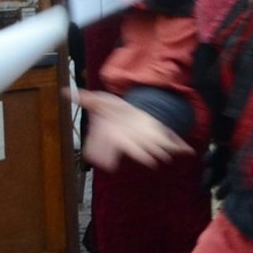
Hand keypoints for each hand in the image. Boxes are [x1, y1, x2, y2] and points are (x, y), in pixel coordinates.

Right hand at [72, 89, 191, 170]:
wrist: (134, 113)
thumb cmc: (115, 112)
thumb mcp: (101, 102)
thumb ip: (85, 99)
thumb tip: (65, 91)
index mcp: (113, 138)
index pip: (108, 148)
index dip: (105, 154)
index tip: (105, 161)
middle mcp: (130, 143)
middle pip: (133, 151)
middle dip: (140, 154)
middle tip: (146, 159)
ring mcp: (146, 142)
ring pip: (152, 149)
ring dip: (159, 151)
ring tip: (163, 155)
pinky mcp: (160, 138)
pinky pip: (172, 144)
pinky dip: (179, 147)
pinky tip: (187, 150)